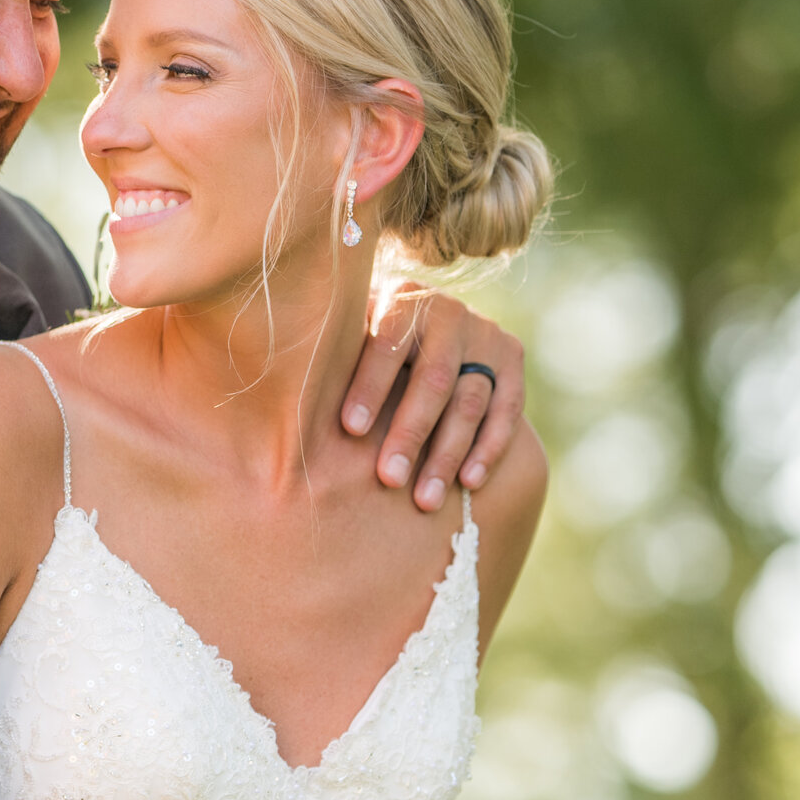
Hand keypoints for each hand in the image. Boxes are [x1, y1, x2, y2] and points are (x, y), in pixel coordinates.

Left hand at [342, 284, 525, 510]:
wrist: (423, 319)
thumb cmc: (363, 341)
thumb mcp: (347, 335)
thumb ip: (331, 359)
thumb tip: (288, 406)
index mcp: (401, 299)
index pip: (387, 344)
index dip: (369, 386)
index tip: (350, 429)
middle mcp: (449, 311)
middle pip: (432, 380)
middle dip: (409, 434)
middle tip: (388, 480)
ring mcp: (485, 334)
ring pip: (470, 401)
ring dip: (447, 454)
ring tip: (425, 500)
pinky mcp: (511, 358)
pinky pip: (507, 410)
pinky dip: (488, 449)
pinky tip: (468, 484)